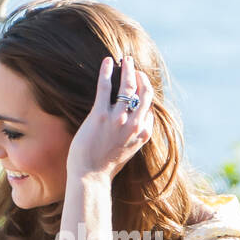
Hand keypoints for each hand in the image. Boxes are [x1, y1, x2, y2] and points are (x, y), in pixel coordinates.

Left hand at [66, 55, 154, 180]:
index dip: (145, 92)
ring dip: (128, 69)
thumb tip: (136, 126)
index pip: (149, 107)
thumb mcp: (128, 153)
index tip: (139, 84)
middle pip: (145, 92)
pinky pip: (105, 87)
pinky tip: (107, 62)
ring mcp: (118, 118)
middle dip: (141, 76)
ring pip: (128, 86)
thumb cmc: (104, 169)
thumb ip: (135, 137)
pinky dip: (107, 72)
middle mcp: (134, 123)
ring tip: (124, 60)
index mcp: (143, 133)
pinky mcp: (100, 116)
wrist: (90, 179)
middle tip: (134, 66)